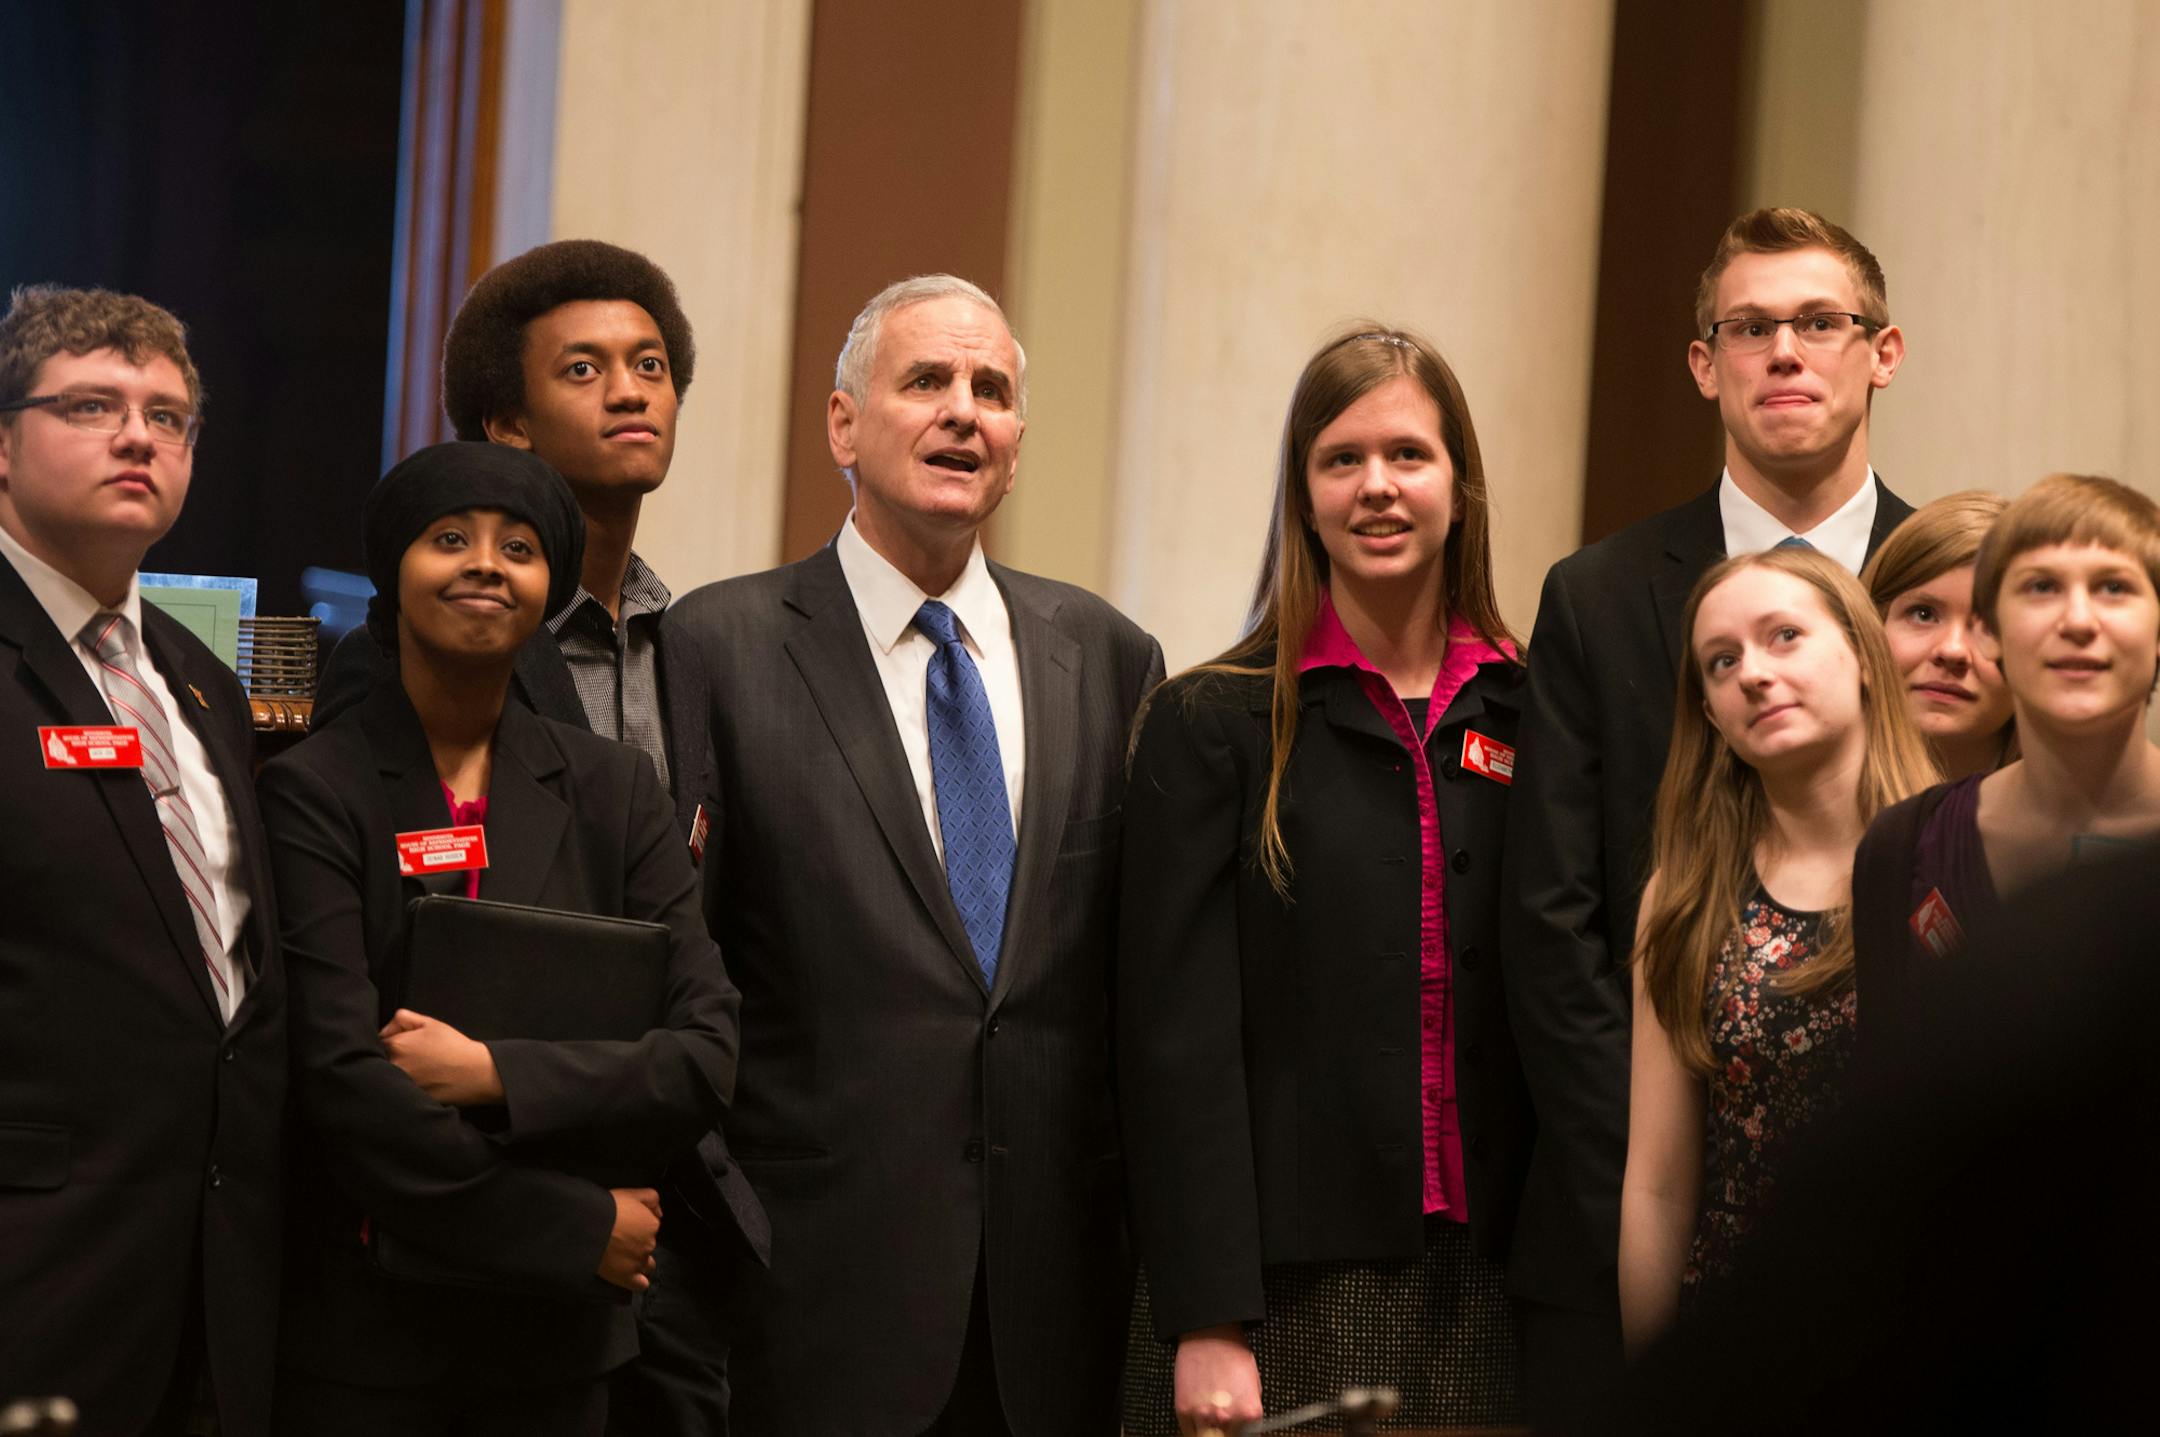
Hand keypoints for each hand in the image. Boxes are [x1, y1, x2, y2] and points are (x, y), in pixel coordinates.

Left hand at [379, 1009, 504, 1105]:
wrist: (475, 1073)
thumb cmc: (454, 1046)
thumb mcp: (430, 1023)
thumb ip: (403, 1017)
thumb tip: (386, 1029)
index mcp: (396, 1045)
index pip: (378, 1042)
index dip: (391, 1040)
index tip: (406, 1043)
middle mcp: (393, 1067)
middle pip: (380, 1061)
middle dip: (392, 1057)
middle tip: (414, 1057)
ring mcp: (400, 1085)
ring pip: (388, 1076)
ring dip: (397, 1072)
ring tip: (420, 1069)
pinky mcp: (408, 1098)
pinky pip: (399, 1090)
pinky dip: (405, 1086)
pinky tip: (424, 1081)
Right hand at [598, 1187, 661, 1290]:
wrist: (588, 1226)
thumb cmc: (607, 1208)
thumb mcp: (631, 1193)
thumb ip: (651, 1198)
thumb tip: (659, 1212)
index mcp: (651, 1225)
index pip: (651, 1228)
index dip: (638, 1228)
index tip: (626, 1227)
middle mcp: (649, 1244)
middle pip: (648, 1246)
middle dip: (637, 1244)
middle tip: (619, 1241)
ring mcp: (639, 1262)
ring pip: (646, 1265)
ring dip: (639, 1263)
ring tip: (622, 1258)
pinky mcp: (627, 1277)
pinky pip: (641, 1285)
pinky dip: (637, 1282)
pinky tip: (629, 1277)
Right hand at [1174, 1324, 1261, 1436]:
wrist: (1210, 1332)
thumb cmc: (1233, 1354)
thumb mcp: (1254, 1386)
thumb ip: (1248, 1415)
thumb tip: (1243, 1430)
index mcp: (1250, 1413)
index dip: (1240, 1434)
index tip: (1236, 1430)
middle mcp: (1228, 1418)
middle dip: (1226, 1433)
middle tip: (1222, 1424)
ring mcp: (1203, 1415)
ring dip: (1209, 1431)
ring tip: (1210, 1418)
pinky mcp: (1183, 1410)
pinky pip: (1189, 1432)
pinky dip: (1194, 1427)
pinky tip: (1198, 1413)